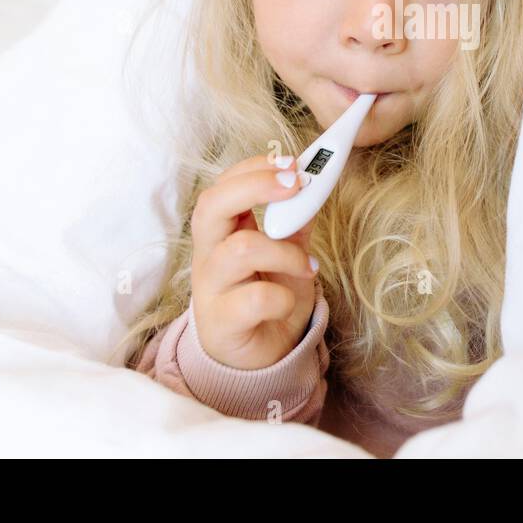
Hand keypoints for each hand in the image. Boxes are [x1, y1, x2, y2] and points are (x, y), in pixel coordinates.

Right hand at [188, 153, 319, 369]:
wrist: (259, 361)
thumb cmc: (268, 300)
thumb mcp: (286, 255)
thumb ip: (295, 222)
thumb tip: (315, 184)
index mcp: (221, 233)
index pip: (222, 187)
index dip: (254, 168)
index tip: (292, 162)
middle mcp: (208, 255)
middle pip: (211, 205)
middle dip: (255, 187)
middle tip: (295, 185)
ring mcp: (211, 289)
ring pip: (239, 250)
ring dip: (284, 252)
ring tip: (305, 267)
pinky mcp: (222, 323)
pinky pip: (255, 298)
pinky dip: (284, 296)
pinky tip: (291, 300)